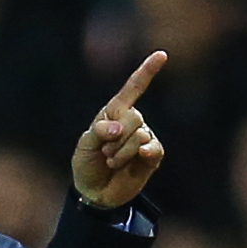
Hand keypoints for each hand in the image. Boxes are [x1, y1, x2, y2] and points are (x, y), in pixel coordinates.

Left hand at [72, 52, 166, 210]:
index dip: (146, 72)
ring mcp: (143, 138)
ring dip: (121, 153)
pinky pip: (153, 148)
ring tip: (111, 162)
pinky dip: (143, 153)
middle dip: (114, 139)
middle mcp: (131, 122)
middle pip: (133, 118)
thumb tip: (118, 129)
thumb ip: (98, 132)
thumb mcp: (84, 146)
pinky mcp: (152, 155)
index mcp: (114, 113)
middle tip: (104, 153)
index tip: (161, 54)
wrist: (94, 192)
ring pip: (139, 136)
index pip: (132, 89)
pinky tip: (140, 157)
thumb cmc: (87, 164)